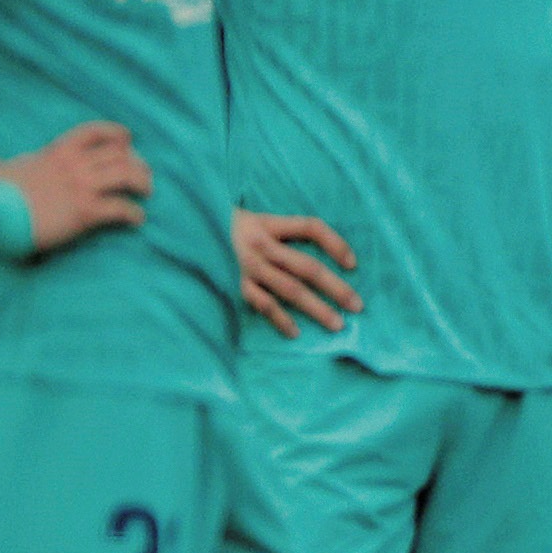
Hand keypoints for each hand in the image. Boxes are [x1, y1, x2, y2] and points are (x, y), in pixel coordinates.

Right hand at [0, 121, 150, 253]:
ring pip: (127, 175)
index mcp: (58, 150)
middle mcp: (75, 164)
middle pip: (120, 154)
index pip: (95, 131)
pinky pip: (121, 208)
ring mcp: (82, 186)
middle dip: (137, 163)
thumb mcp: (3, 165)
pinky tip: (137, 219)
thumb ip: (7, 156)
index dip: (116, 133)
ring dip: (142, 183)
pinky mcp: (85, 211)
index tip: (128, 139)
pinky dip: (134, 213)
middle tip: (144, 175)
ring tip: (146, 192)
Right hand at [235, 209, 361, 338]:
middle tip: (357, 306)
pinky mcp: (236, 284)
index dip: (335, 243)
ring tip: (337, 324)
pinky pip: (262, 304)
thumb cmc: (236, 227)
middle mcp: (260, 245)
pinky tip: (295, 333)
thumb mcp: (261, 219)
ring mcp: (248, 266)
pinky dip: (279, 319)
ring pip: (289, 289)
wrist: (194, 231)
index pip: (310, 227)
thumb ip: (289, 232)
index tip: (353, 264)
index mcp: (269, 224)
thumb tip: (333, 255)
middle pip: (306, 266)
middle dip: (335, 287)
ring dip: (315, 308)